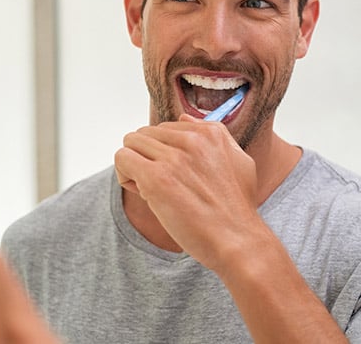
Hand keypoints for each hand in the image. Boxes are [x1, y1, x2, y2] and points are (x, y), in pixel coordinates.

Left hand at [115, 114, 260, 274]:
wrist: (238, 242)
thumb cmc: (236, 208)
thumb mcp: (238, 160)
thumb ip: (213, 134)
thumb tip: (183, 118)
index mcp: (210, 133)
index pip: (165, 128)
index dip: (163, 152)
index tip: (174, 174)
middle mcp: (191, 140)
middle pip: (144, 134)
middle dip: (146, 157)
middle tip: (160, 184)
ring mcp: (173, 158)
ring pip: (131, 143)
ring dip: (134, 166)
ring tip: (150, 189)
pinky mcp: (156, 178)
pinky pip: (122, 158)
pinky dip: (124, 175)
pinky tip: (141, 192)